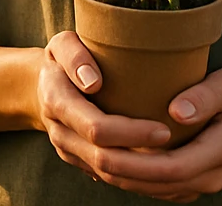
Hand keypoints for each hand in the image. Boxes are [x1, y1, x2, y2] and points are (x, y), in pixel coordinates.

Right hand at [35, 31, 172, 182]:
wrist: (44, 84)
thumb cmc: (62, 58)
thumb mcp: (63, 44)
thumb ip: (73, 54)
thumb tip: (93, 82)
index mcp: (56, 101)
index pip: (96, 127)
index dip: (131, 132)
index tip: (164, 129)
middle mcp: (60, 132)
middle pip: (103, 157)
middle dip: (142, 156)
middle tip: (177, 148)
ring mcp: (68, 151)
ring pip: (106, 174)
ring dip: (141, 174)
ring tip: (175, 163)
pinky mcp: (79, 160)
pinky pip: (107, 176)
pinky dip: (134, 176)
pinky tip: (160, 170)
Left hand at [84, 67, 221, 202]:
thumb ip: (207, 96)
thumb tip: (177, 111)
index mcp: (220, 151)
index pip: (172, 167)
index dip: (137, 161)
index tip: (106, 147)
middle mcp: (210, 176)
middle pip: (156, 183)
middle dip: (118, 171)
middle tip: (84, 151)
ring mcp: (200, 183)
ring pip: (151, 189)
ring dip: (118, 176)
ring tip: (86, 155)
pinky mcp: (189, 182)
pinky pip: (154, 187)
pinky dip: (128, 176)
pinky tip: (104, 160)